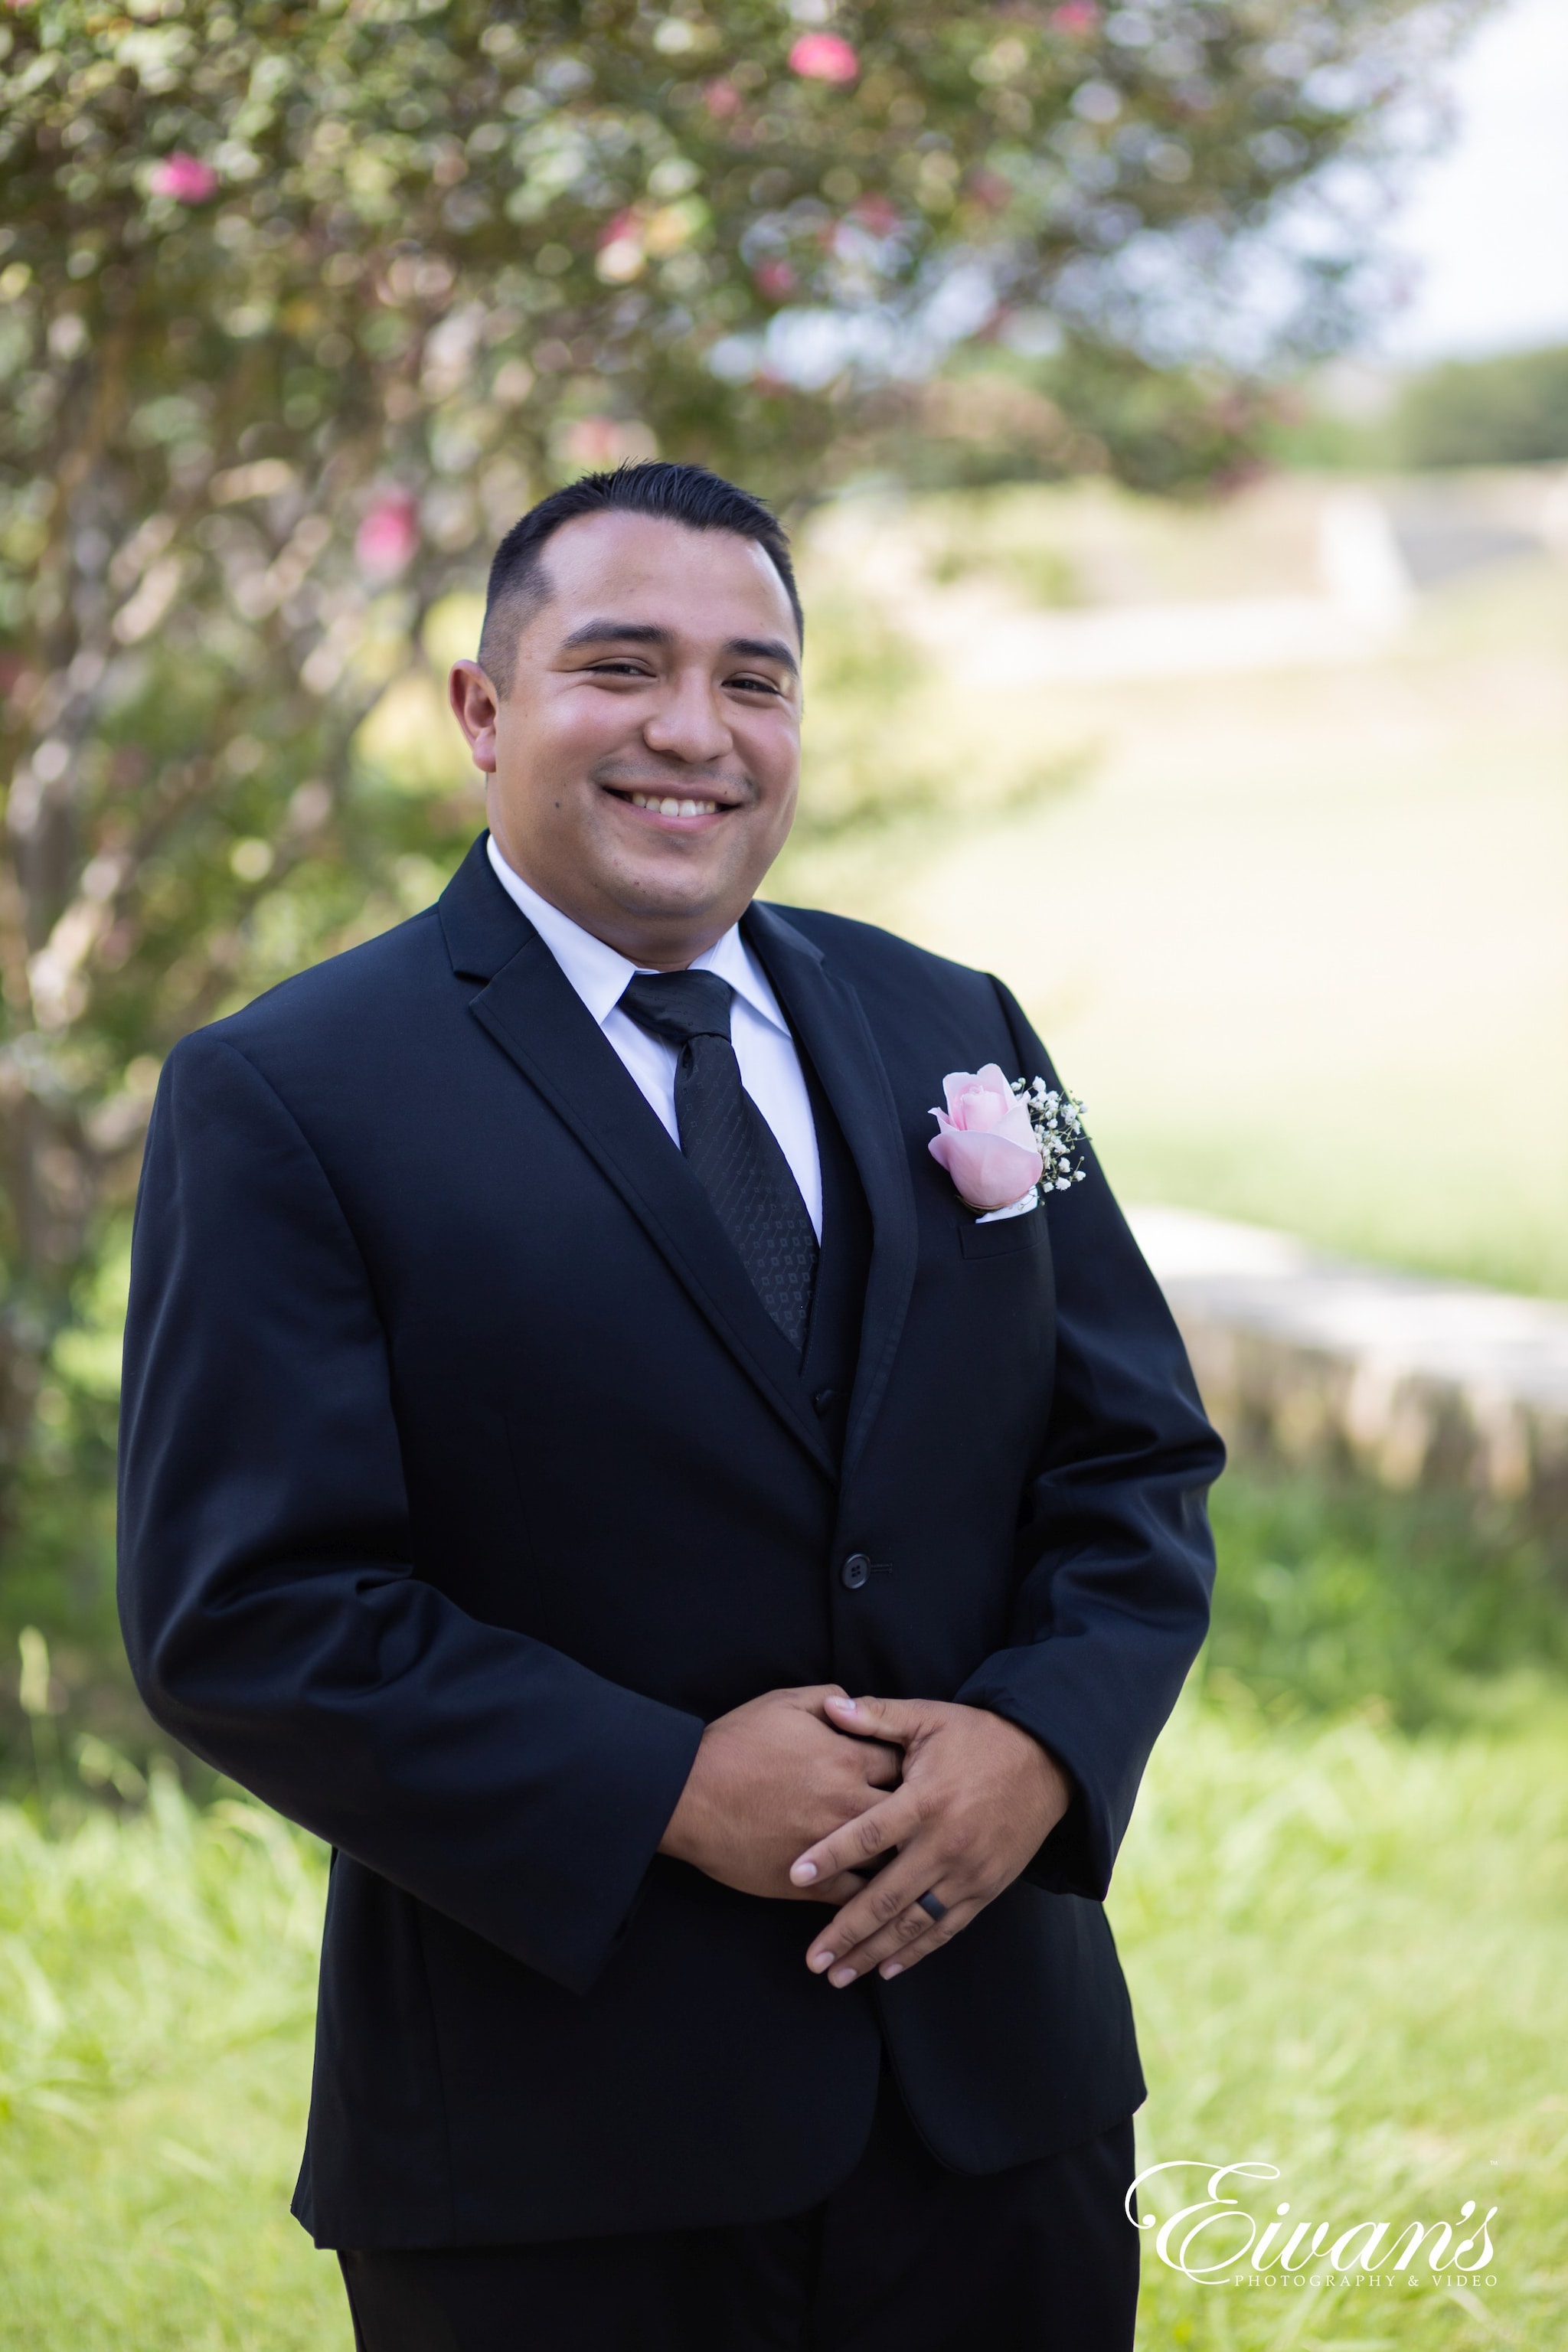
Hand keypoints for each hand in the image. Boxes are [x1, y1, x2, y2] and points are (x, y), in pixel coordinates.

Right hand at [658, 1685, 900, 1903]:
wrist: (687, 1796)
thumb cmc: (734, 1744)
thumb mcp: (783, 1703)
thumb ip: (831, 1699)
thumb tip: (858, 1705)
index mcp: (847, 1757)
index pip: (907, 1762)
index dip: (916, 1766)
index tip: (919, 1771)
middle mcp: (848, 1803)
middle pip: (911, 1814)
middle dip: (920, 1814)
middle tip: (927, 1816)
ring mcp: (832, 1848)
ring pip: (892, 1859)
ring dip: (903, 1857)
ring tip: (914, 1857)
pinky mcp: (811, 1883)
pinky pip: (858, 1896)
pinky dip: (873, 1896)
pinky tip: (881, 1895)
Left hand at [787, 1693, 1070, 1985]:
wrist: (1047, 1762)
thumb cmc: (978, 1736)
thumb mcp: (929, 1717)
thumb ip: (878, 1716)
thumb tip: (831, 1704)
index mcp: (926, 1799)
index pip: (870, 1833)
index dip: (832, 1855)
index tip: (795, 1875)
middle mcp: (946, 1843)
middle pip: (887, 1895)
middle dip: (846, 1930)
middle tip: (812, 1958)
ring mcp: (968, 1872)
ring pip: (913, 1923)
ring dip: (873, 1952)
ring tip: (837, 1975)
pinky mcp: (986, 1888)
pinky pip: (945, 1928)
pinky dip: (916, 1952)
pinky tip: (886, 1969)